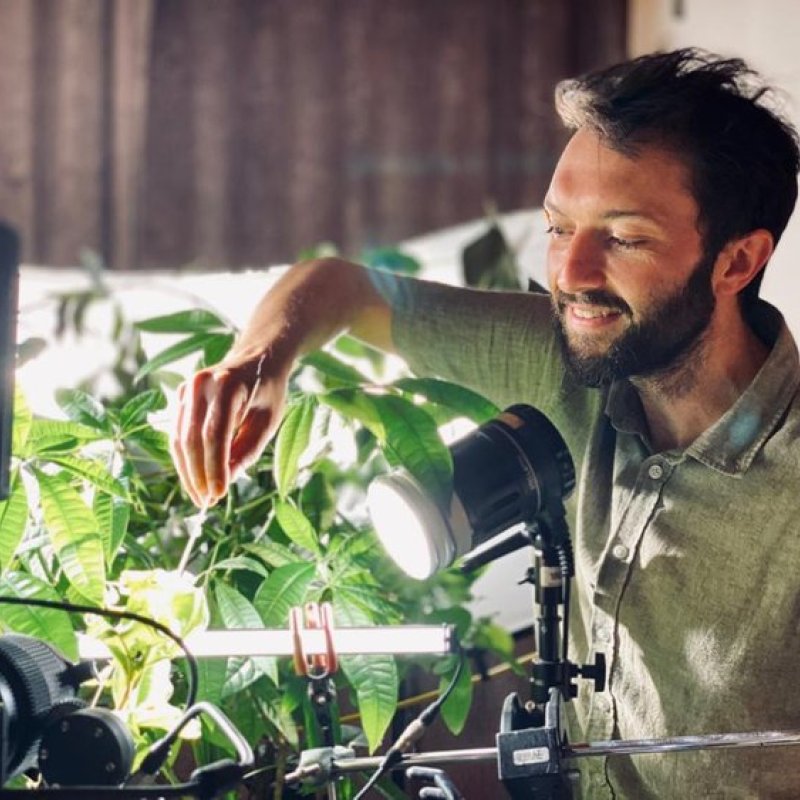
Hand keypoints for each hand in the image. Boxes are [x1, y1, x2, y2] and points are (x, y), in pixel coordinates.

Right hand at [171, 352, 288, 507]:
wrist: (257, 359)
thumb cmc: (268, 392)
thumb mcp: (268, 421)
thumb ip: (247, 450)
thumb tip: (224, 481)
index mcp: (229, 385)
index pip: (215, 434)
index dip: (214, 467)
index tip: (218, 494)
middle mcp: (202, 384)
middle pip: (192, 439)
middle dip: (198, 474)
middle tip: (207, 502)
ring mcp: (187, 388)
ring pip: (178, 439)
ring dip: (187, 472)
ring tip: (200, 497)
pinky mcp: (179, 397)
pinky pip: (176, 434)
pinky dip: (184, 460)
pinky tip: (194, 479)